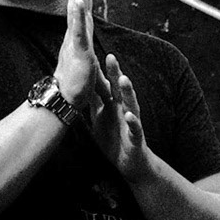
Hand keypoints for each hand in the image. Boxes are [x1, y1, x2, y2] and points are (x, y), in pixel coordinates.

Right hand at [52, 0, 104, 110]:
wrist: (67, 97)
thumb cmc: (76, 77)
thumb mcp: (84, 51)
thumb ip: (82, 36)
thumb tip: (82, 24)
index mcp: (81, 29)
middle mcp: (77, 29)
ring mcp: (76, 38)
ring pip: (77, 9)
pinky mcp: (79, 50)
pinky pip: (78, 30)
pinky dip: (78, 14)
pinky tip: (79, 0)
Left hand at [91, 53, 150, 179]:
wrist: (130, 164)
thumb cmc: (115, 140)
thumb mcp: (100, 118)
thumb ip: (95, 102)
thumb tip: (83, 86)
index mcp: (113, 105)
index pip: (107, 85)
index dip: (101, 72)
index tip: (93, 55)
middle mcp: (124, 110)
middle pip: (119, 89)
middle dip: (116, 73)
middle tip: (110, 57)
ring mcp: (131, 122)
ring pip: (131, 104)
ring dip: (128, 92)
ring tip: (124, 80)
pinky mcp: (136, 137)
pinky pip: (135, 128)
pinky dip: (133, 121)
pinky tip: (130, 115)